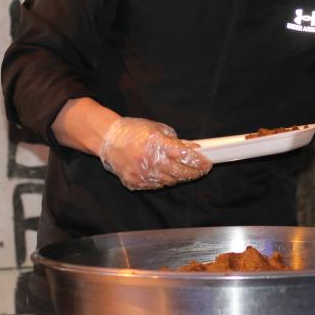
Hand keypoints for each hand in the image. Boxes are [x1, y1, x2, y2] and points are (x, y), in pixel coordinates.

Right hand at [98, 117, 212, 189]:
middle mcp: (150, 161)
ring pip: (169, 181)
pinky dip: (164, 180)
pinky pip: (156, 185)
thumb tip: (192, 149)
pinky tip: (166, 173)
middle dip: (194, 173)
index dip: (198, 161)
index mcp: (156, 144)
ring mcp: (142, 175)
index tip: (207, 163)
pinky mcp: (135, 183)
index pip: (184, 156)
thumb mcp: (157, 128)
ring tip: (185, 171)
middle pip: (180, 173)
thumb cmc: (133, 131)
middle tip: (202, 170)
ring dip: (180, 177)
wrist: (108, 139)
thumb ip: (174, 141)